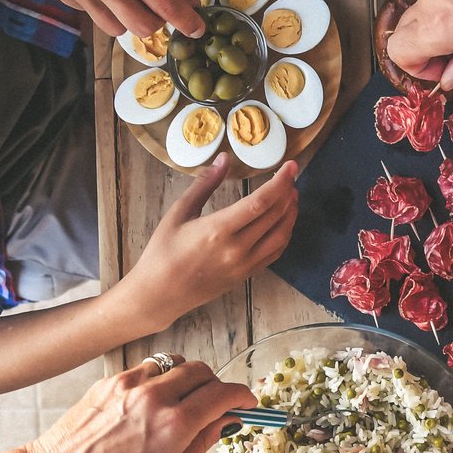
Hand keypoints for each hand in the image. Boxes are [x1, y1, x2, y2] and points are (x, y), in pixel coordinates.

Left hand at [22, 357, 255, 452]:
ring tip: (181, 402)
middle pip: (203, 371)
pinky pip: (148, 369)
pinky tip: (151, 404)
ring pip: (176, 363)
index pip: (223, 394)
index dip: (242, 396)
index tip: (248, 403)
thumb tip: (226, 423)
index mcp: (174, 425)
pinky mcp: (111, 380)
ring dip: (187, 379)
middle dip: (216, 386)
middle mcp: (155, 397)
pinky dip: (159, 380)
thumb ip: (201, 444)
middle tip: (215, 406)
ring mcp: (130, 384)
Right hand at [42, 0, 204, 38]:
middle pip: (142, 28)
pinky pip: (94, 14)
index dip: (187, 22)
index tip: (197, 30)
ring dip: (128, 18)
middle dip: (156, 21)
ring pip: (116, 29)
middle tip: (156, 4)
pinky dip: (104, 5)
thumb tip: (190, 4)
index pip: (165, 6)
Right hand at [126, 154, 298, 332]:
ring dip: (290, 214)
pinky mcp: (246, 276)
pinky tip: (283, 223)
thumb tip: (224, 159)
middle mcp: (237, 249)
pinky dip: (284, 235)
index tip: (291, 166)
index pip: (261, 202)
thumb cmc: (164, 252)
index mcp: (219, 230)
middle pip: (275, 216)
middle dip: (287, 193)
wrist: (160, 294)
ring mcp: (244, 265)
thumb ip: (205, 184)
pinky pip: (274, 254)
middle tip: (290, 177)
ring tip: (291, 196)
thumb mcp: (179, 212)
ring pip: (280, 236)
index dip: (280, 182)